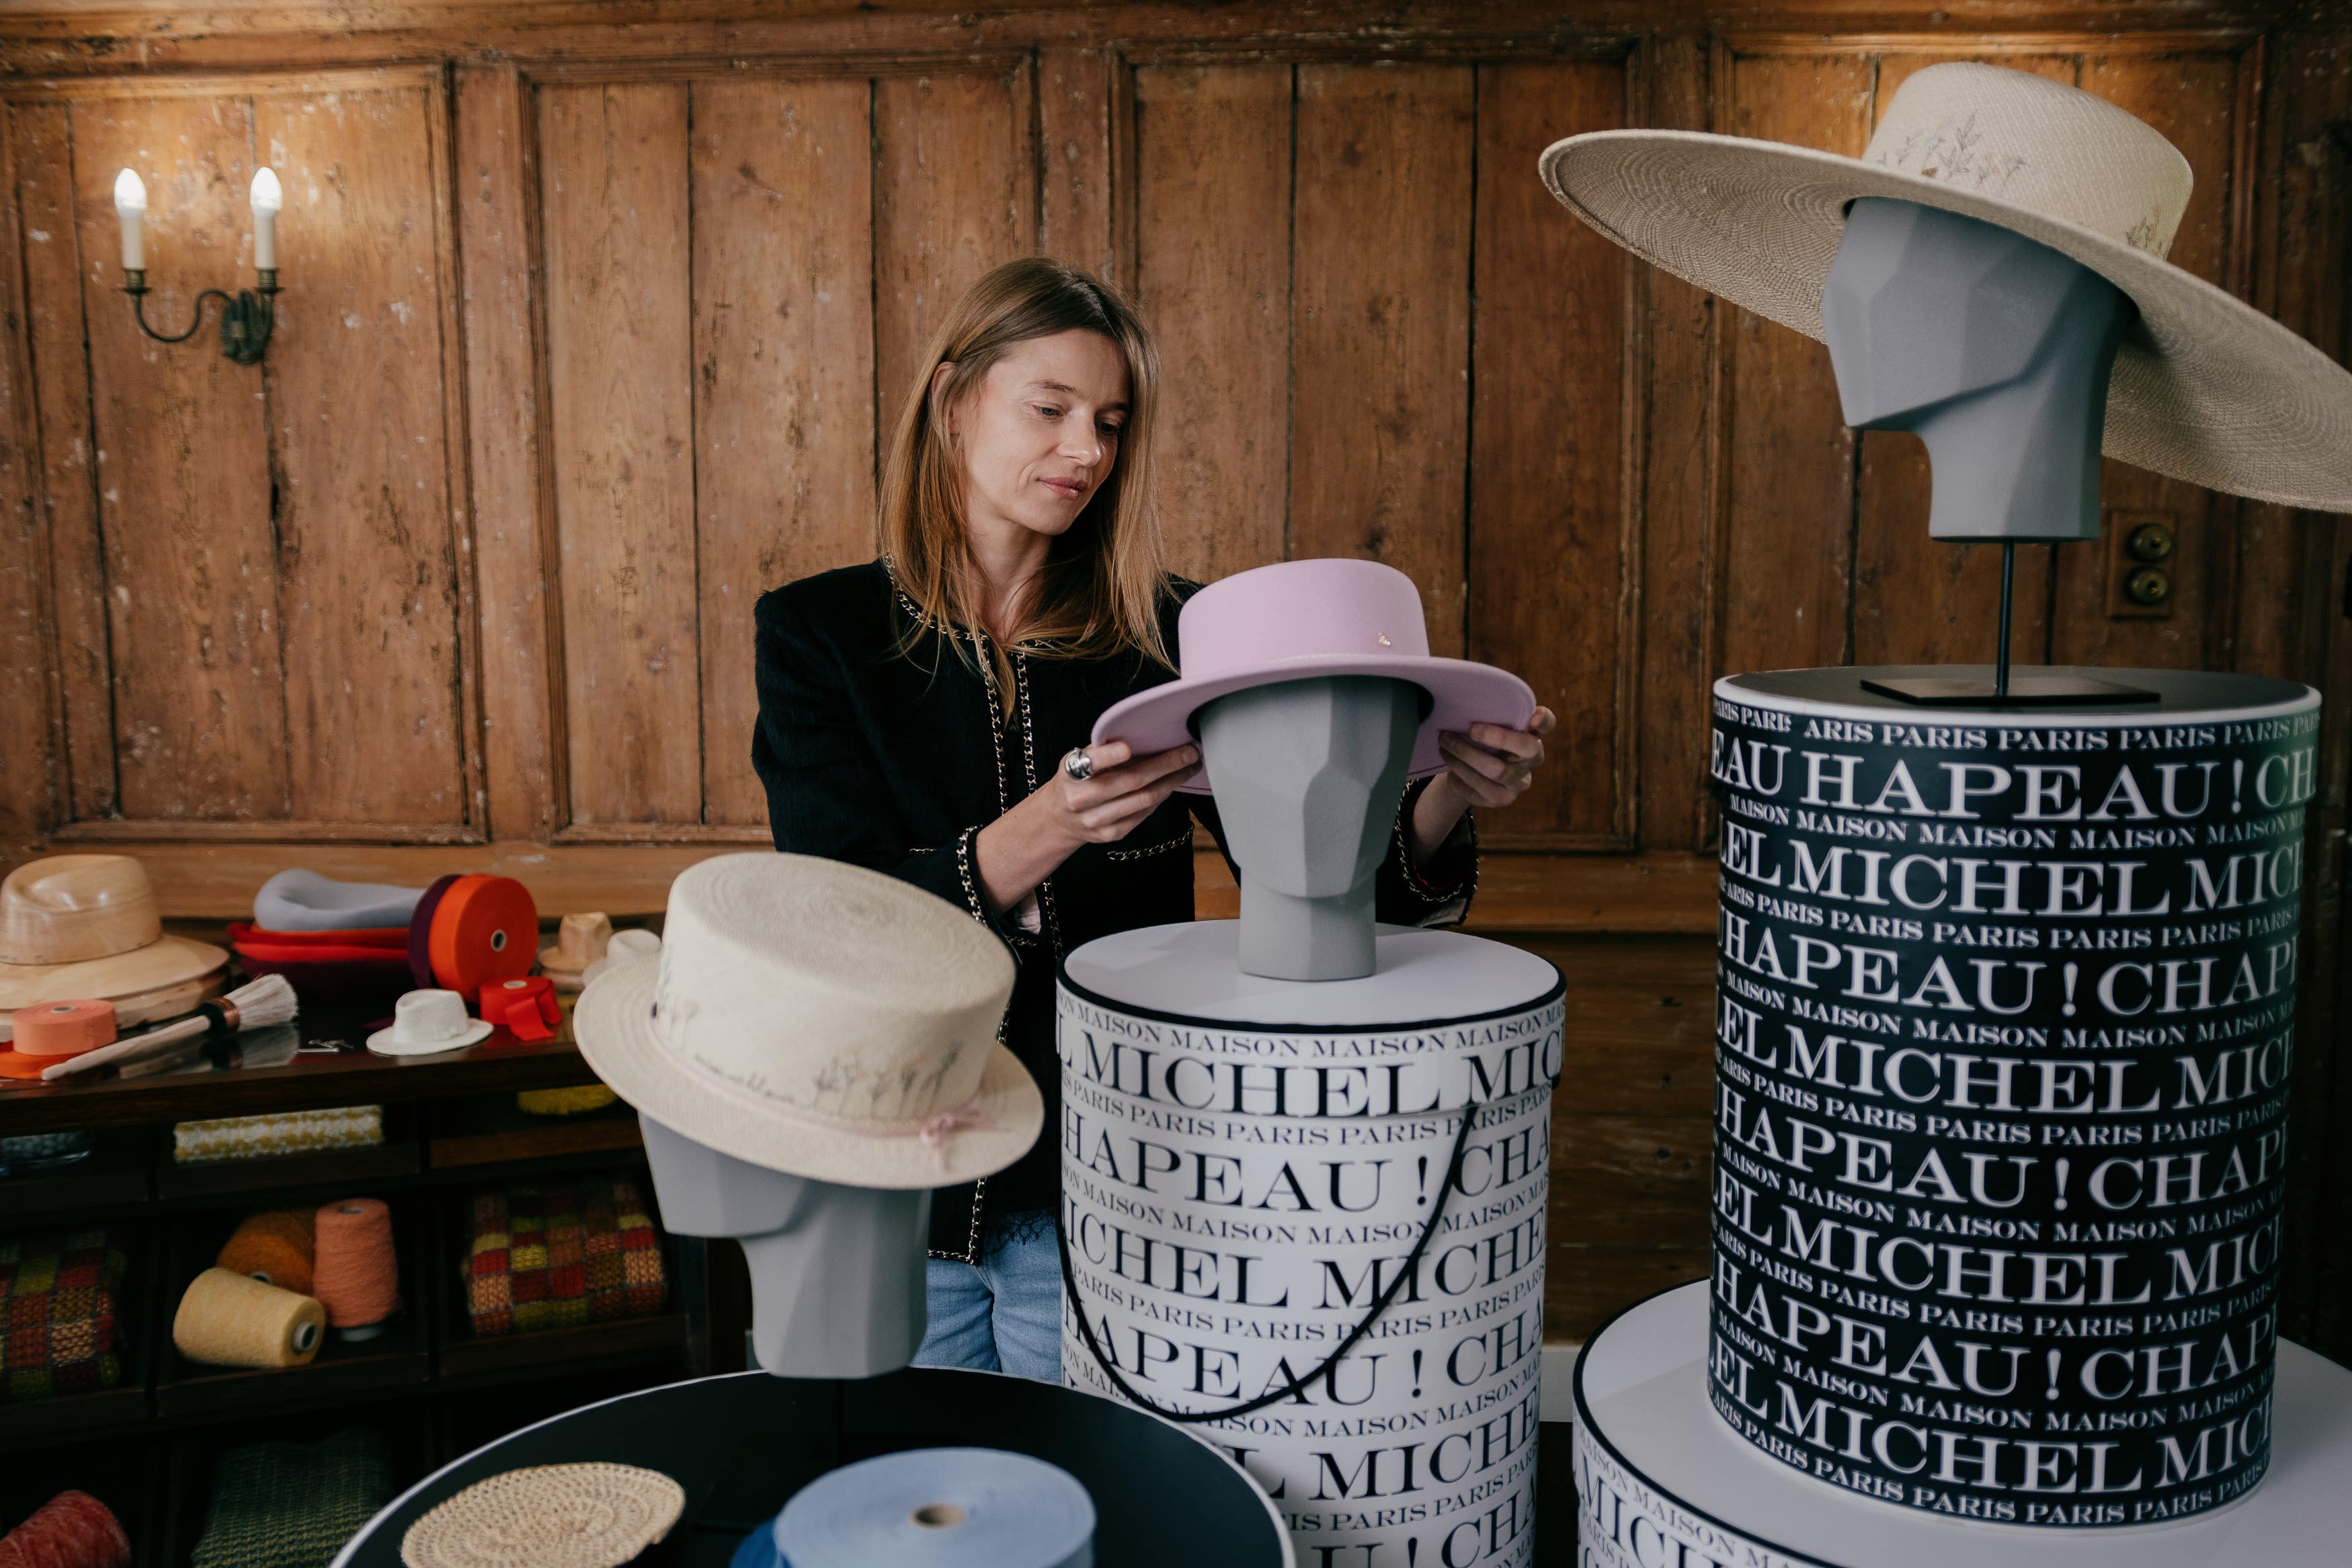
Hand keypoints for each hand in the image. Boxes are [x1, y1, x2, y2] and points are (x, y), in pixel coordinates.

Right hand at [974, 739, 1199, 913]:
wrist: (1058, 818)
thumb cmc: (1076, 779)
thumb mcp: (1077, 759)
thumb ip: (1102, 750)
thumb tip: (1146, 734)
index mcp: (1071, 774)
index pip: (1090, 763)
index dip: (1109, 755)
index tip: (1128, 748)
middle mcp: (1082, 799)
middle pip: (1131, 781)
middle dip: (1166, 765)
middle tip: (1190, 752)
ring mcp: (1097, 820)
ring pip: (1144, 800)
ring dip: (1173, 781)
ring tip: (1190, 766)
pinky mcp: (1112, 834)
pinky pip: (1144, 813)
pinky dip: (1161, 796)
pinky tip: (1171, 784)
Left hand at [1434, 708, 1554, 809]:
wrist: (1468, 774)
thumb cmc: (1479, 739)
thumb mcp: (1486, 725)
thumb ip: (1489, 714)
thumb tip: (1466, 696)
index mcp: (1531, 734)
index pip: (1547, 724)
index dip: (1544, 720)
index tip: (1533, 717)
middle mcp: (1531, 759)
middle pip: (1526, 748)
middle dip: (1497, 736)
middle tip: (1470, 728)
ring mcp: (1518, 782)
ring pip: (1494, 770)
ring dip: (1464, 754)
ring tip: (1444, 742)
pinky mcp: (1501, 798)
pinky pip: (1478, 786)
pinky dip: (1459, 772)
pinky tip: (1449, 762)